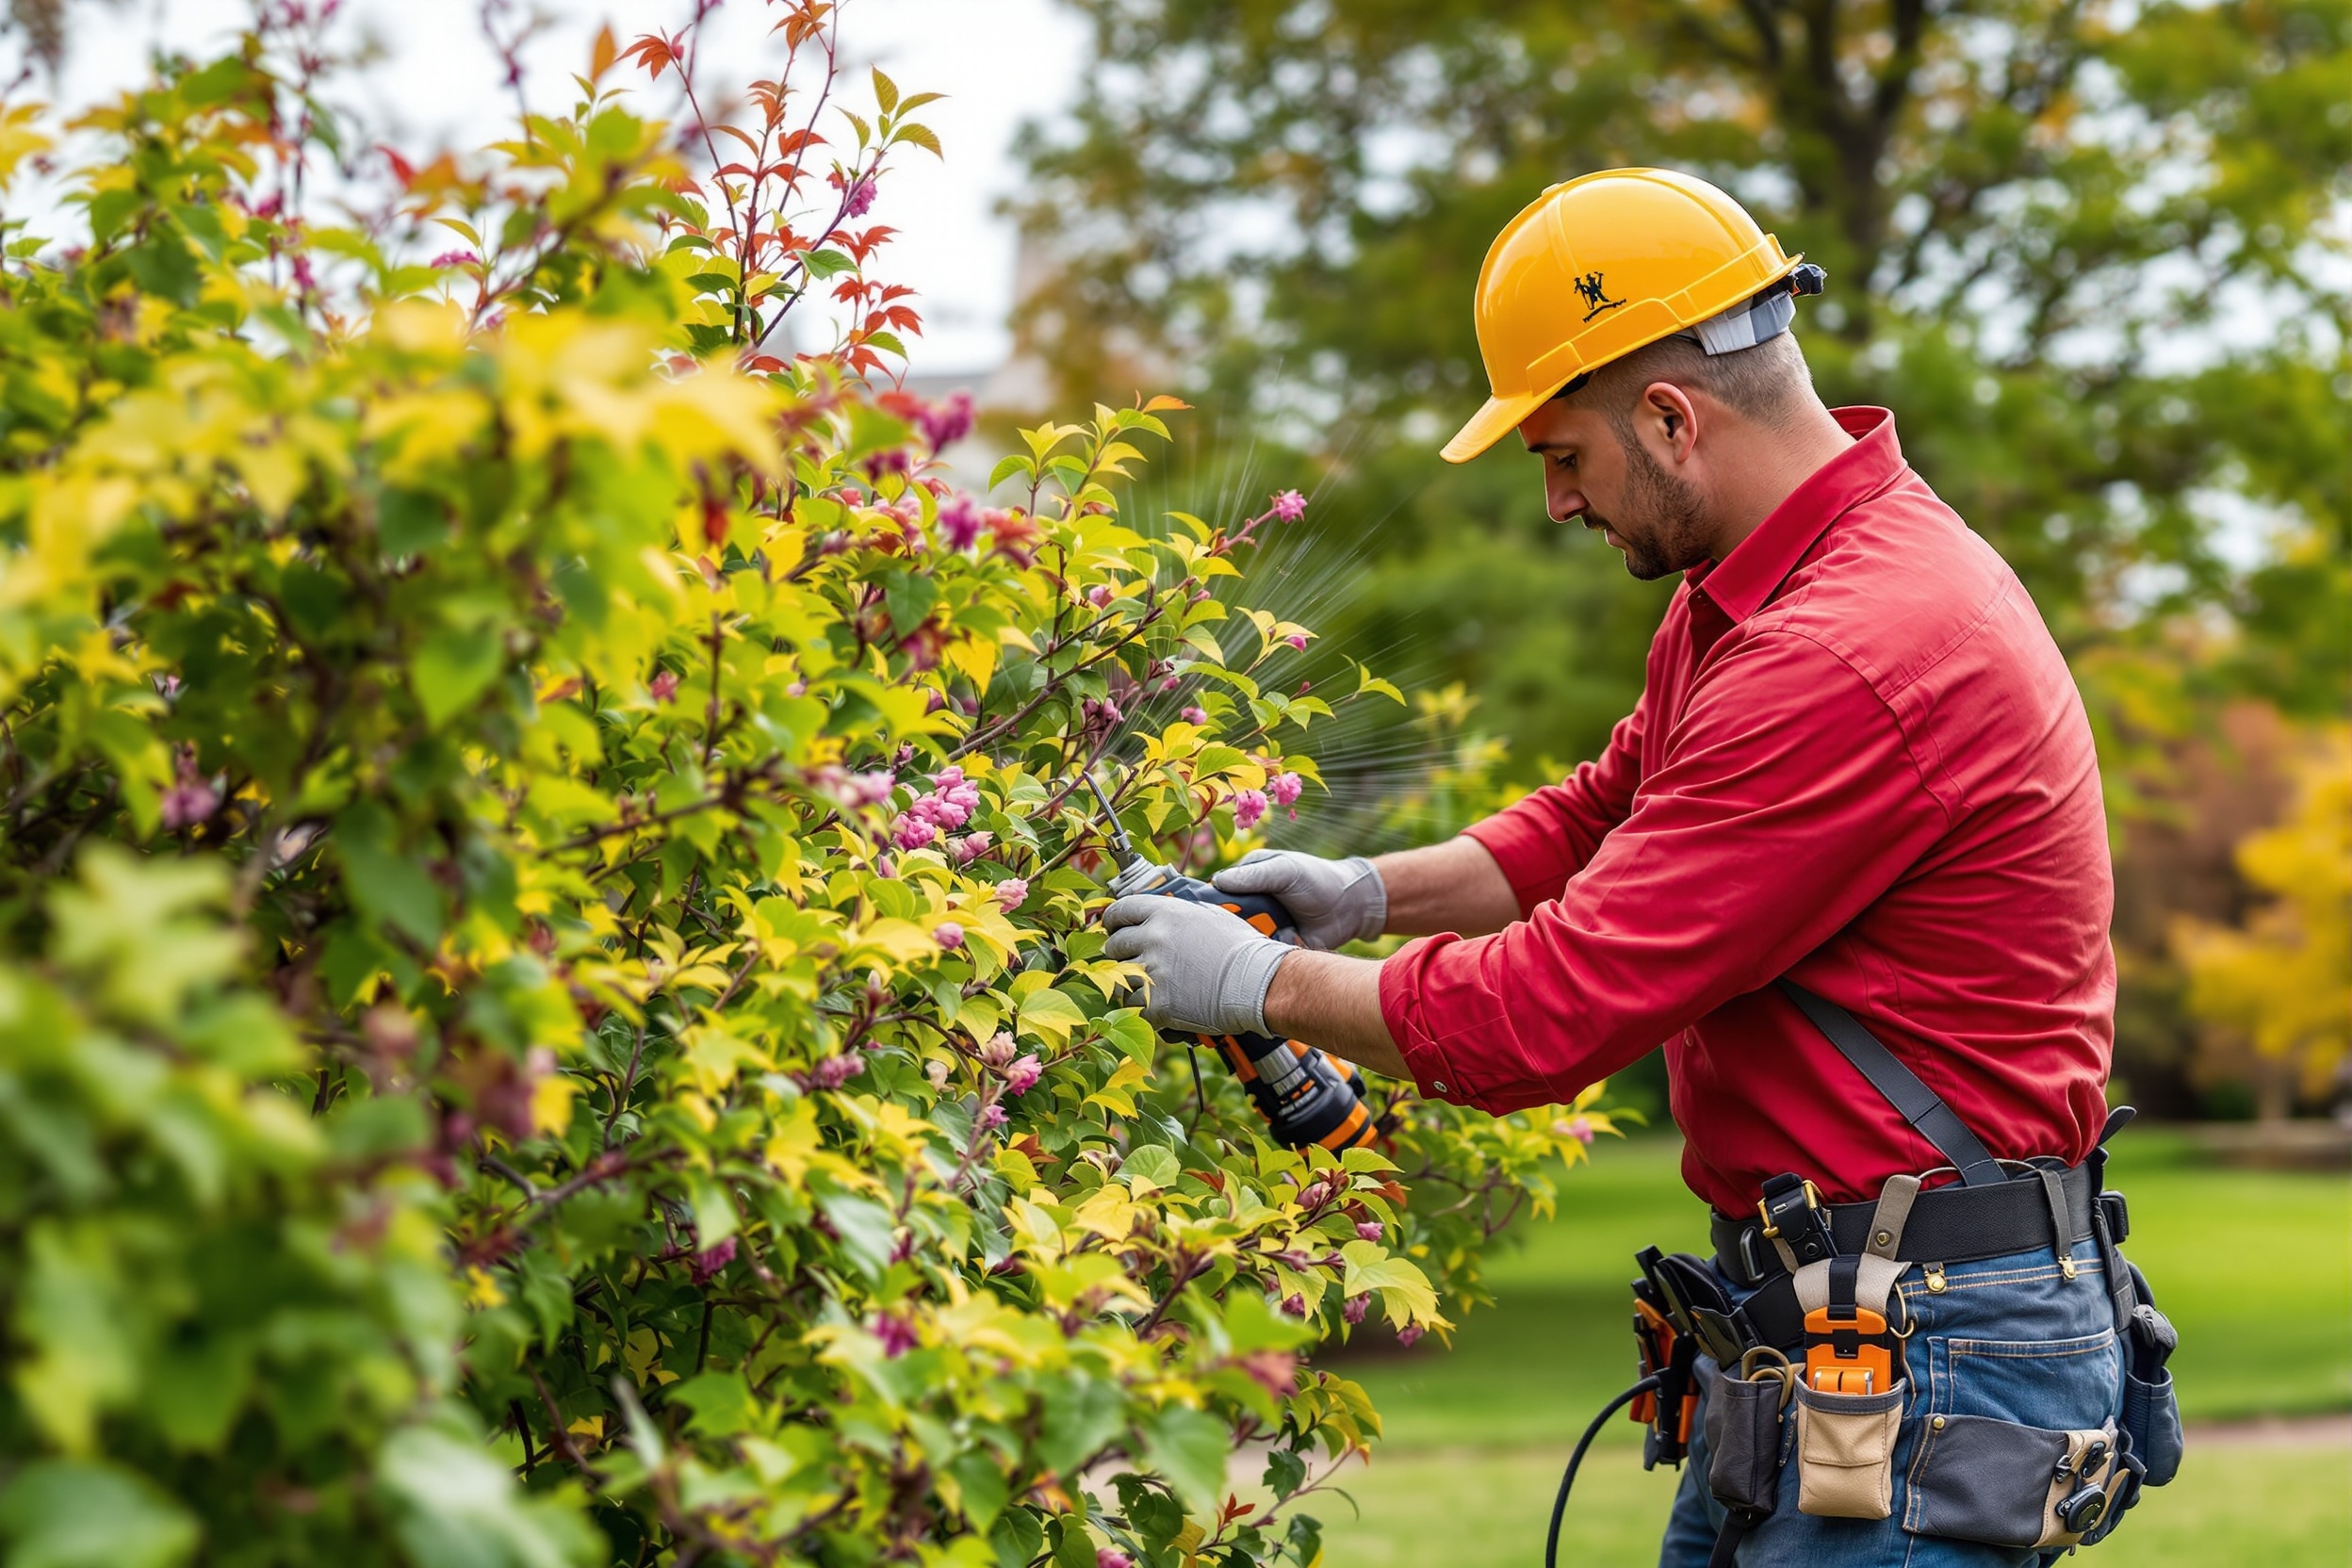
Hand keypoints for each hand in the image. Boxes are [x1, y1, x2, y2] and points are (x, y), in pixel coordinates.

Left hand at [1101, 894, 1292, 1035]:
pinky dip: (1144, 1010)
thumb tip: (1162, 915)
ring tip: (1148, 988)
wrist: (1257, 982)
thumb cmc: (1241, 948)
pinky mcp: (1158, 1004)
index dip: (1114, 921)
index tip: (1114, 929)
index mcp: (1165, 913)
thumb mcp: (1210, 915)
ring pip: (1120, 980)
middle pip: (1114, 946)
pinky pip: (1134, 1008)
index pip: (1119, 911)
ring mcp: (1153, 972)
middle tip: (1133, 962)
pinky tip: (1159, 1007)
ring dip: (1131, 985)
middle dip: (1121, 954)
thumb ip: (1178, 914)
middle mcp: (1154, 939)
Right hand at [1211, 849, 1385, 949]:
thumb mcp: (1285, 870)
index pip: (1215, 894)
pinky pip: (1259, 959)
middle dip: (1227, 931)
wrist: (1350, 907)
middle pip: (1225, 923)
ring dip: (1246, 946)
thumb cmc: (1316, 879)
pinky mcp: (1273, 948)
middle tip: (1233, 934)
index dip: (1206, 906)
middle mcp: (1249, 906)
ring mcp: (1261, 928)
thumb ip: (1254, 876)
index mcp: (1246, 881)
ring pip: (1240, 943)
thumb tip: (1218, 882)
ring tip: (1256, 944)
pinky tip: (1267, 957)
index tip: (1200, 917)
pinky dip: (1261, 959)